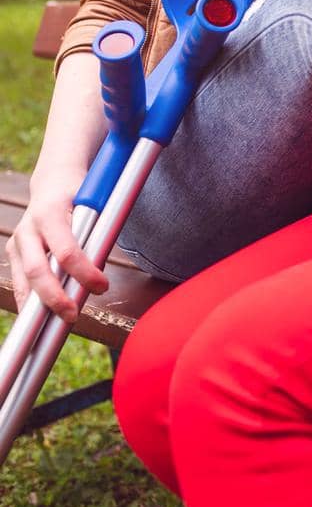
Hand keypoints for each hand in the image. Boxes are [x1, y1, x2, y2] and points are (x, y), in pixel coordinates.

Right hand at [8, 178, 108, 319]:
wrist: (53, 182)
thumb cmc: (79, 196)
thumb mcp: (93, 208)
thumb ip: (95, 237)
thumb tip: (99, 278)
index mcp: (50, 213)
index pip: (66, 250)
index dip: (84, 272)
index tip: (102, 286)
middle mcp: (29, 228)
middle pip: (37, 270)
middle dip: (55, 297)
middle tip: (73, 315)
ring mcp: (18, 241)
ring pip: (24, 280)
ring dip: (39, 306)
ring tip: (57, 324)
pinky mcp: (13, 252)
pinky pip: (20, 282)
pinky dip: (30, 302)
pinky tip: (40, 320)